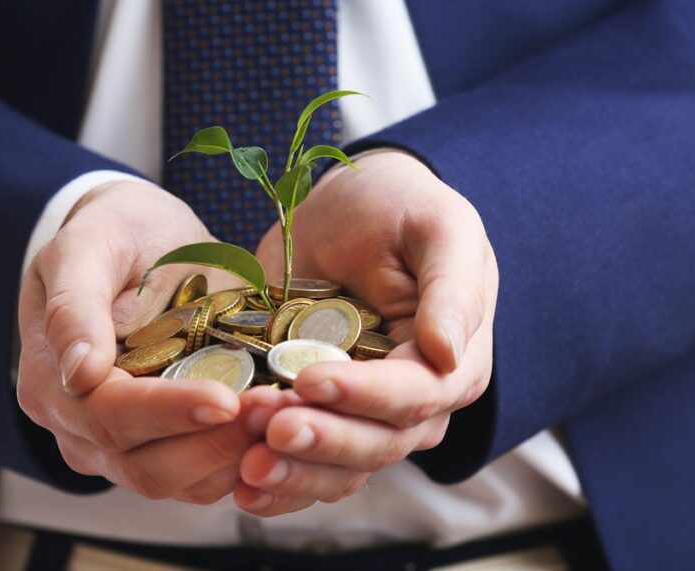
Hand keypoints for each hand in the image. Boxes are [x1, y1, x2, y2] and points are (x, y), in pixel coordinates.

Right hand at [17, 180, 258, 502]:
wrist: (140, 237)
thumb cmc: (112, 232)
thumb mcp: (86, 246)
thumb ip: (74, 306)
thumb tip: (79, 374)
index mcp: (52, 385)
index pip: (110, 417)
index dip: (169, 413)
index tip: (226, 397)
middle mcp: (82, 430)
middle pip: (147, 465)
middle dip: (216, 443)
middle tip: (277, 409)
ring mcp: (125, 446)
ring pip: (183, 482)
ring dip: (240, 456)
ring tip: (291, 415)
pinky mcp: (170, 445)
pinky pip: (208, 474)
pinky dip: (248, 457)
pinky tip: (286, 425)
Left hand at [235, 151, 497, 514]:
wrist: (350, 206)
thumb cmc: (401, 208)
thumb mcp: (440, 228)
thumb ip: (452, 288)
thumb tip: (447, 352)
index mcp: (453, 362)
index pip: (413, 396)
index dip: (362, 395)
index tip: (309, 380)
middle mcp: (415, 402)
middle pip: (375, 444)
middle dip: (319, 439)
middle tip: (263, 423)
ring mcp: (365, 415)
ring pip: (340, 468)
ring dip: (293, 469)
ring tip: (244, 462)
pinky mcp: (322, 415)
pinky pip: (308, 466)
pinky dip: (279, 484)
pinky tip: (241, 489)